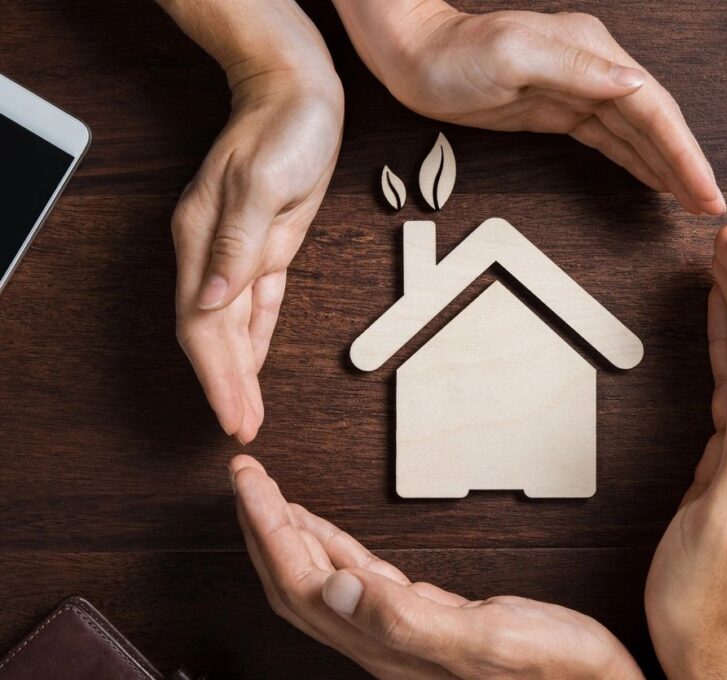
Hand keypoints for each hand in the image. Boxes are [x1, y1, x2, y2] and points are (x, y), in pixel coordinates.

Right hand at [161, 0, 343, 441]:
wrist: (297, 95)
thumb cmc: (282, 130)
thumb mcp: (263, 183)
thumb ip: (238, 244)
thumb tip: (212, 300)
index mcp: (203, 240)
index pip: (203, 325)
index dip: (216, 376)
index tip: (232, 416)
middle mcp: (214, 252)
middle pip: (214, 335)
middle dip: (227, 386)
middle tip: (241, 430)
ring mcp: (239, 251)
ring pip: (233, 326)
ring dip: (240, 371)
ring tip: (247, 412)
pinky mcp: (268, 247)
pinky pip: (258, 304)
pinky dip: (256, 338)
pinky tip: (256, 364)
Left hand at [230, 455, 642, 678]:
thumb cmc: (552, 668)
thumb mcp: (484, 640)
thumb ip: (406, 620)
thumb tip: (333, 590)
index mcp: (387, 642)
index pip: (304, 582)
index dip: (269, 531)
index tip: (250, 485)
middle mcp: (381, 638)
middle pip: (298, 580)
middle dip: (264, 526)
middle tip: (246, 477)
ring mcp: (398, 628)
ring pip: (321, 577)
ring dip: (289, 533)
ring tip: (268, 495)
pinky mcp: (421, 615)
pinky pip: (356, 575)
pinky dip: (332, 544)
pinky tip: (323, 529)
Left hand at [334, 0, 723, 215]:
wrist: (413, 56)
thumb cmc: (453, 53)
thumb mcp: (514, 53)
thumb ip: (578, 68)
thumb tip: (633, 83)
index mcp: (592, 54)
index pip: (654, 108)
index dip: (684, 152)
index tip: (705, 188)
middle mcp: (593, 70)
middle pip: (655, 123)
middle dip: (686, 165)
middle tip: (710, 205)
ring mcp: (578, 90)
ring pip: (637, 134)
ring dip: (667, 167)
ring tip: (693, 200)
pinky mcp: (560, 110)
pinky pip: (610, 139)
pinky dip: (636, 160)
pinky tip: (653, 177)